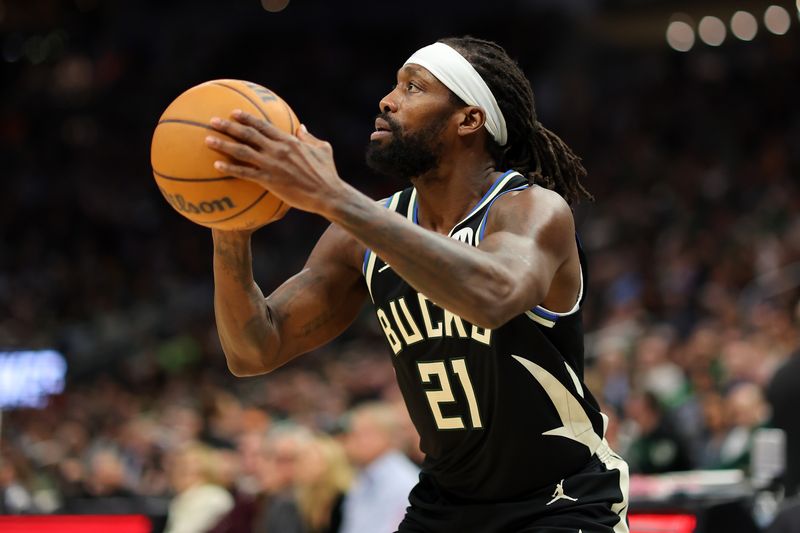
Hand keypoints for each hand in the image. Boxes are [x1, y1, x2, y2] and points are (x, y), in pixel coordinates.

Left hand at [205, 110, 348, 216]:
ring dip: (223, 145)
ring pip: (242, 151)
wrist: (327, 195)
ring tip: (207, 140)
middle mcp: (278, 150)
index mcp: (290, 141)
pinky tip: (217, 166)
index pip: (264, 125)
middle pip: (248, 134)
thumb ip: (309, 137)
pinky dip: (230, 168)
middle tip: (213, 121)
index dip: (247, 118)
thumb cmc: (327, 173)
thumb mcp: (323, 149)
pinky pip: (245, 173)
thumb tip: (301, 127)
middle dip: (229, 126)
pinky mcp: (270, 181)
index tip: (234, 112)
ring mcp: (272, 165)